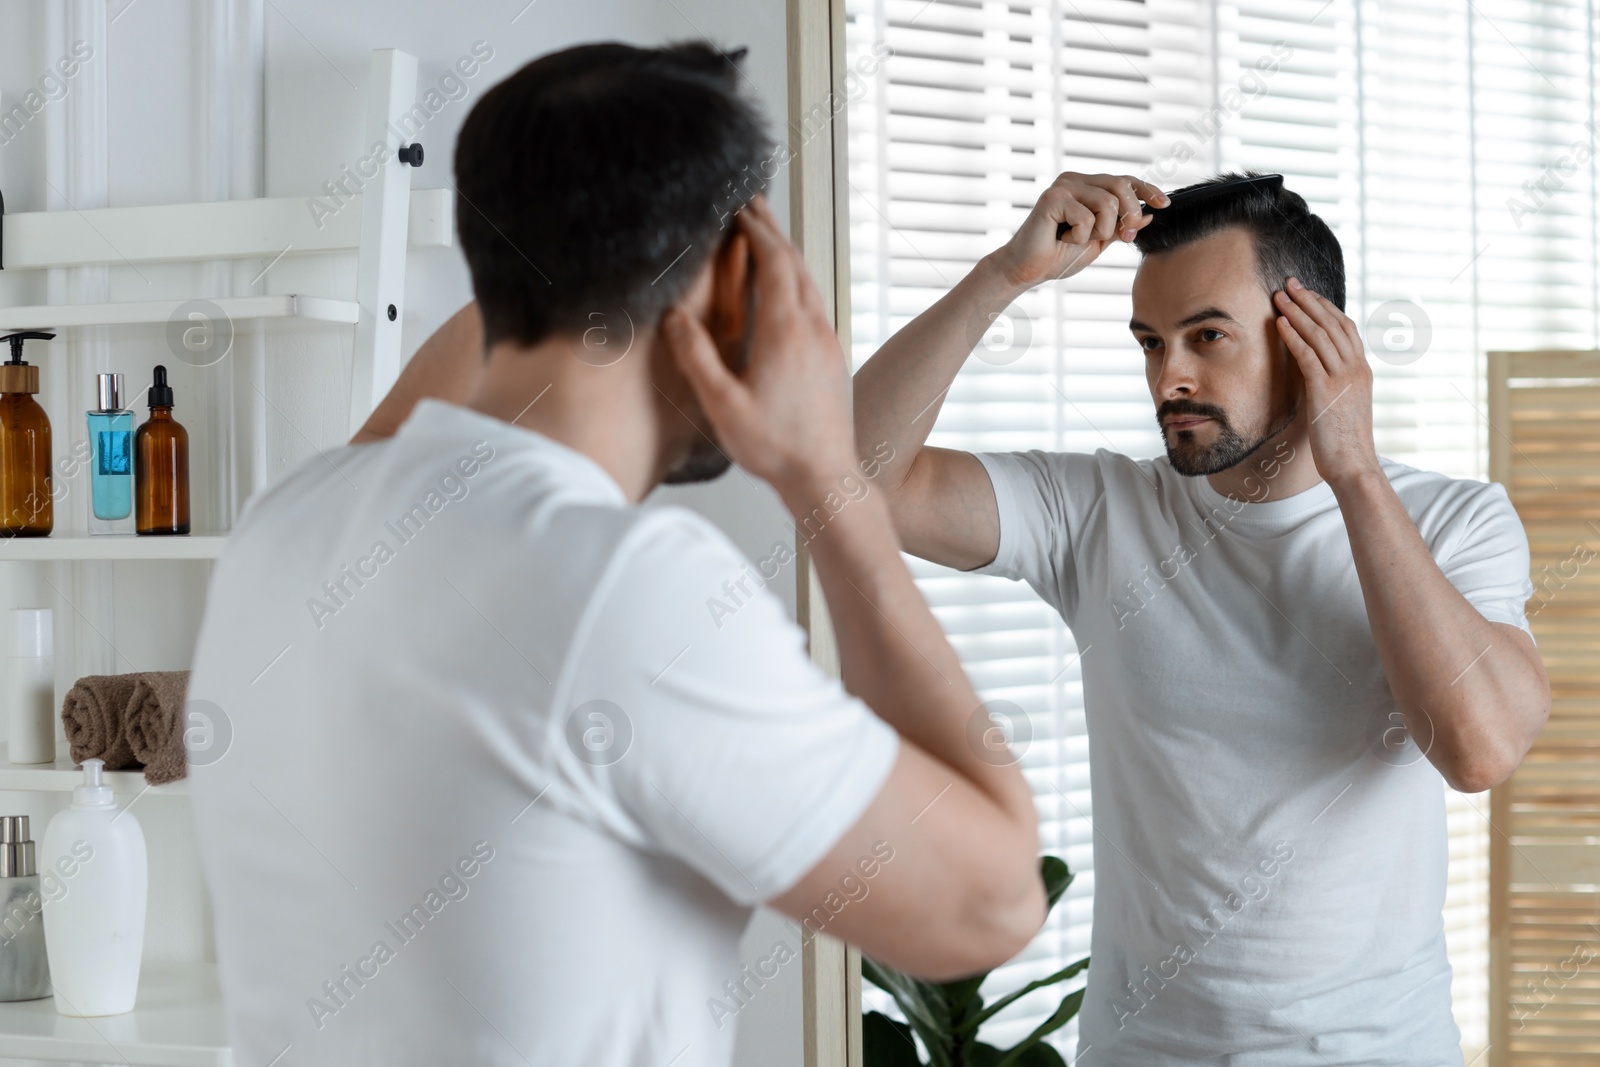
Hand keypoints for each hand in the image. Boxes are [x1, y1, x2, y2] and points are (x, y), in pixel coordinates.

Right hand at [663, 195, 856, 500]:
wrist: (825, 475)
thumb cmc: (775, 446)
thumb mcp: (722, 405)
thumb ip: (697, 357)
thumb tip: (674, 317)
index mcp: (785, 331)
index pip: (775, 261)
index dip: (756, 231)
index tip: (740, 210)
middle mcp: (813, 328)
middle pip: (796, 262)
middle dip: (773, 230)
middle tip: (754, 205)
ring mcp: (828, 341)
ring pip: (810, 281)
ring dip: (789, 253)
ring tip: (769, 236)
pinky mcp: (834, 357)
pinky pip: (817, 303)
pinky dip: (799, 280)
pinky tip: (788, 290)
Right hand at [988, 172, 1167, 288]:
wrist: (1028, 270)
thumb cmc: (1058, 255)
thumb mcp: (1099, 241)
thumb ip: (1121, 226)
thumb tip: (1150, 214)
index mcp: (1086, 186)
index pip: (1124, 180)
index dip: (1147, 189)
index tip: (1164, 204)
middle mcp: (1075, 180)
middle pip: (1121, 185)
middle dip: (1129, 215)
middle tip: (1122, 237)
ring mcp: (1063, 187)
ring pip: (1108, 203)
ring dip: (1101, 231)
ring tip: (1078, 240)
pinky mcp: (1052, 198)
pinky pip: (1087, 217)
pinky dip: (1080, 236)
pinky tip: (1062, 239)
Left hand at [1273, 278, 1379, 485]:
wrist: (1354, 465)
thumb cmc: (1344, 442)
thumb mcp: (1343, 406)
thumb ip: (1334, 385)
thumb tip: (1316, 375)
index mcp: (1362, 371)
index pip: (1345, 328)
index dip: (1326, 308)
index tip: (1308, 294)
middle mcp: (1356, 369)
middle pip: (1332, 323)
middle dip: (1309, 300)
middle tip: (1290, 282)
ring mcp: (1343, 378)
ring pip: (1320, 334)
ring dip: (1298, 312)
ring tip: (1279, 296)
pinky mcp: (1326, 390)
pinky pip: (1308, 356)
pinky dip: (1293, 336)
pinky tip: (1280, 324)